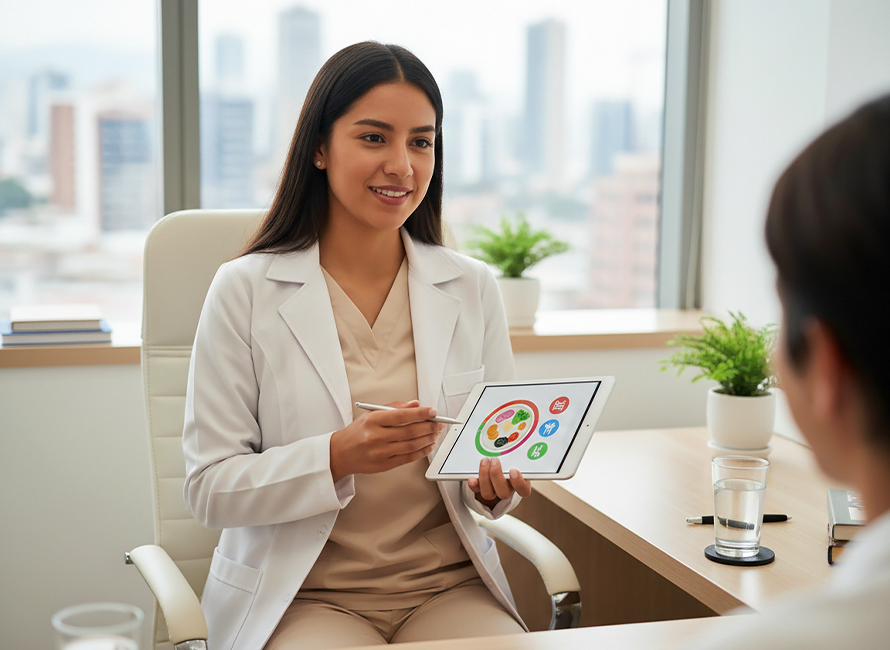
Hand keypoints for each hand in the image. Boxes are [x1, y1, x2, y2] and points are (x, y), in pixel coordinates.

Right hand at [330, 400, 445, 481]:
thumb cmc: (357, 432)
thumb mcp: (371, 414)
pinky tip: (429, 445)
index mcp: (373, 420)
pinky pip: (408, 458)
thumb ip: (394, 408)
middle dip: (429, 426)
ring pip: (412, 445)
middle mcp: (376, 437)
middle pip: (410, 431)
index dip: (420, 413)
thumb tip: (415, 405)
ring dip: (428, 438)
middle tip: (439, 423)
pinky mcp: (385, 465)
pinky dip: (422, 451)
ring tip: (436, 433)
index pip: (401, 415)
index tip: (433, 411)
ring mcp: (381, 452)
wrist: (341, 453)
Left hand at [467, 457, 530, 508]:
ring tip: (484, 461)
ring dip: (484, 477)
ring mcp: (494, 491)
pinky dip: (474, 484)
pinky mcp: (482, 489)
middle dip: (496, 476)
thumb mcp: (517, 457)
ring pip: (488, 494)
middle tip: (495, 460)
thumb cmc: (512, 461)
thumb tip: (515, 441)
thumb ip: (516, 454)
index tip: (513, 471)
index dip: (519, 483)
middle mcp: (507, 490)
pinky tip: (472, 478)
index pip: (524, 490)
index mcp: (520, 483)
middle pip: (503, 493)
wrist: (500, 466)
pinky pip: (477, 490)